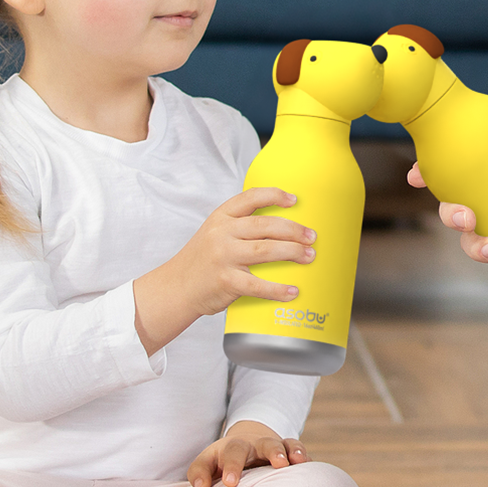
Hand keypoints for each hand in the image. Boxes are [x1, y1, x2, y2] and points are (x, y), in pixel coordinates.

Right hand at [173, 187, 316, 315]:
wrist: (176, 287)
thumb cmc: (201, 261)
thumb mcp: (214, 234)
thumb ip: (239, 227)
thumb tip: (282, 229)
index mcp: (220, 217)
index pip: (250, 198)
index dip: (274, 196)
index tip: (294, 200)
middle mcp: (221, 233)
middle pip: (265, 225)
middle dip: (293, 229)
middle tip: (311, 236)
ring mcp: (223, 257)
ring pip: (265, 250)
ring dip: (292, 252)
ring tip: (309, 256)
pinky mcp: (225, 281)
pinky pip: (257, 285)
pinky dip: (278, 289)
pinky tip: (293, 291)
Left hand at [187, 420, 311, 486]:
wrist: (249, 441)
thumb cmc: (224, 461)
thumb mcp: (208, 463)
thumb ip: (199, 474)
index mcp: (229, 449)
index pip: (227, 455)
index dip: (230, 467)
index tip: (230, 482)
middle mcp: (249, 445)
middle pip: (254, 445)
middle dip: (265, 453)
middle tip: (273, 465)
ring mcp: (269, 445)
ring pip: (276, 444)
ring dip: (282, 451)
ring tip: (287, 462)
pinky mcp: (286, 449)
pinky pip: (295, 446)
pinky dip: (300, 453)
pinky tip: (305, 463)